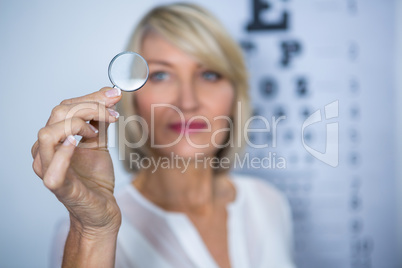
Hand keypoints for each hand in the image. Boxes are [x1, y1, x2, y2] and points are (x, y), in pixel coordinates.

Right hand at [31, 87, 122, 236]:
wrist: (101, 209)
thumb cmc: (95, 177)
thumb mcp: (99, 142)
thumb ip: (100, 119)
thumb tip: (110, 94)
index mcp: (55, 137)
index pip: (65, 107)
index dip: (90, 97)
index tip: (114, 95)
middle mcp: (46, 150)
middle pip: (58, 114)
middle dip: (89, 107)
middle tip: (112, 111)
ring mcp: (49, 168)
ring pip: (48, 134)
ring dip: (77, 124)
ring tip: (96, 132)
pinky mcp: (58, 187)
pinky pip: (51, 170)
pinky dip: (63, 154)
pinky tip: (77, 143)